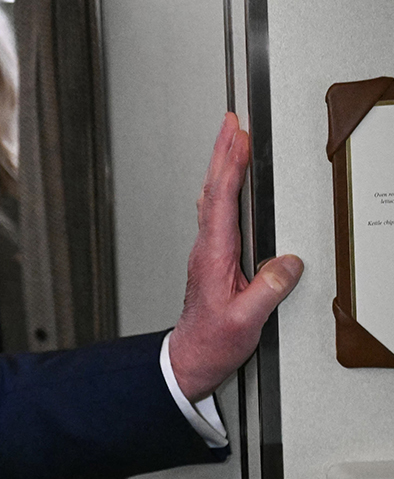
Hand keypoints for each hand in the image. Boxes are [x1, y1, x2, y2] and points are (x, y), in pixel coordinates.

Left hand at [168, 113, 303, 400]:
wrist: (190, 358)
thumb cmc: (212, 341)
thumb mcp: (245, 321)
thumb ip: (267, 290)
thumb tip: (288, 262)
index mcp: (214, 255)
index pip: (221, 200)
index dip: (230, 165)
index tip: (238, 137)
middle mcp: (207, 247)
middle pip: (213, 189)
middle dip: (222, 152)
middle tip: (230, 120)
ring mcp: (208, 250)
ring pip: (213, 198)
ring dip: (221, 165)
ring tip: (230, 138)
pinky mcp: (213, 257)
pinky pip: (217, 212)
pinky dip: (223, 187)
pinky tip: (225, 181)